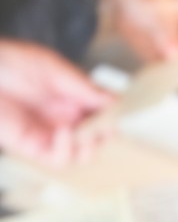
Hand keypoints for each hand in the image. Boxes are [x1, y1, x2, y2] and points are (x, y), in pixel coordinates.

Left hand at [0, 39, 113, 166]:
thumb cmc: (7, 62)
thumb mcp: (53, 68)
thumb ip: (84, 87)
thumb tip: (115, 100)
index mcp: (73, 95)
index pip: (104, 111)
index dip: (116, 115)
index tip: (122, 113)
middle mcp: (64, 116)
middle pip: (97, 137)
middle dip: (105, 134)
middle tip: (104, 126)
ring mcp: (48, 132)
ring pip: (81, 154)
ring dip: (89, 147)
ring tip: (83, 133)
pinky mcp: (30, 146)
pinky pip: (57, 159)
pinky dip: (66, 151)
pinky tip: (64, 134)